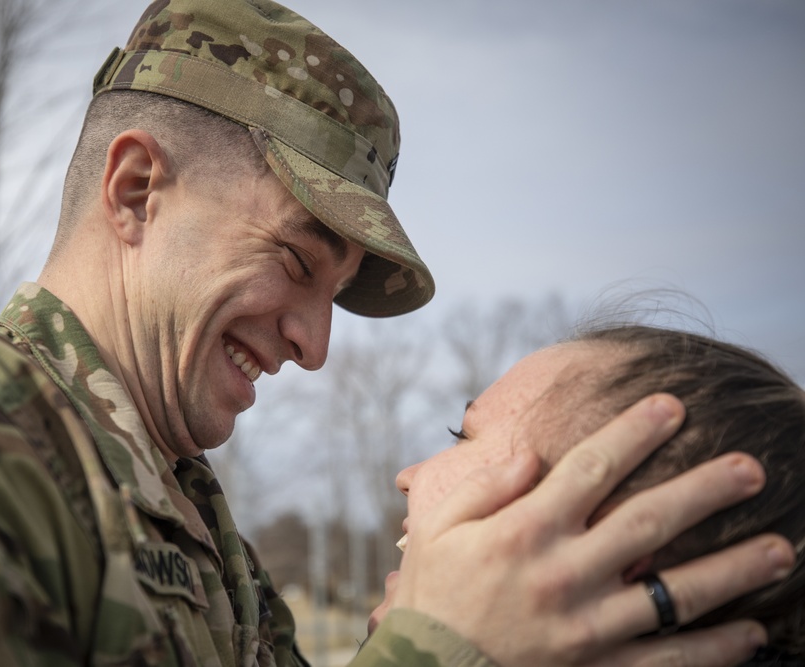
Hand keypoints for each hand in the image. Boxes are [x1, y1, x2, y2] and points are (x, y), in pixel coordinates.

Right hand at [392, 394, 794, 665]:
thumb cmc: (432, 596)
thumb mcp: (437, 530)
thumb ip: (486, 487)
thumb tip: (532, 453)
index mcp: (525, 531)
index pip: (591, 469)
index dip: (634, 432)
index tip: (672, 406)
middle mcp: (564, 573)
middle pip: (649, 522)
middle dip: (705, 490)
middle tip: (751, 469)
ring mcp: (586, 626)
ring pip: (674, 593)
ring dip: (732, 569)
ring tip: (780, 549)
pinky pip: (668, 661)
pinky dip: (714, 649)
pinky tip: (751, 631)